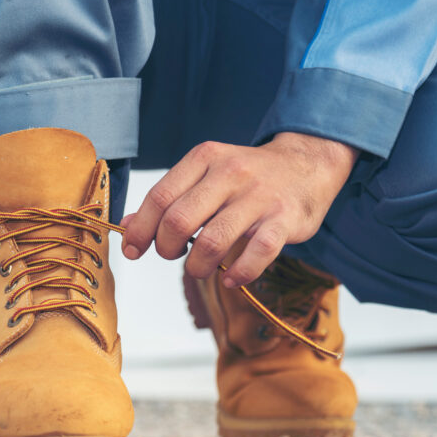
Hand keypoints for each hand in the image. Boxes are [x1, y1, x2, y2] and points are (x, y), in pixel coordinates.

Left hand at [121, 132, 356, 286]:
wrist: (308, 164)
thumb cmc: (247, 177)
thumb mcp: (206, 173)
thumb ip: (171, 197)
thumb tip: (128, 223)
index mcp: (205, 158)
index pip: (160, 197)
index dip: (140, 229)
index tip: (133, 250)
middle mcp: (230, 173)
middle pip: (179, 220)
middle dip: (167, 249)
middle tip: (174, 256)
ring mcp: (259, 196)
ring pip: (212, 241)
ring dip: (198, 266)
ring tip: (201, 269)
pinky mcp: (285, 219)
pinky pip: (256, 254)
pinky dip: (238, 273)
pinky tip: (230, 277)